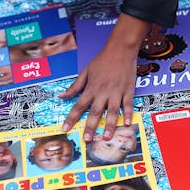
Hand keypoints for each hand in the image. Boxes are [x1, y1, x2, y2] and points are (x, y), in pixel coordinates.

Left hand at [59, 14, 150, 141]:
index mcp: (91, 88)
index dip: (71, 118)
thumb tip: (62, 96)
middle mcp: (103, 92)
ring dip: (109, 125)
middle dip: (90, 127)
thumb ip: (75, 86)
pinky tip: (127, 124)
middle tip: (87, 139)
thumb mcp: (85, 71)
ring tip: (106, 137)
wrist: (120, 49)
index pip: (78, 106)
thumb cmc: (102, 60)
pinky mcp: (128, 91)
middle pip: (95, 112)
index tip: (65, 128)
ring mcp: (116, 92)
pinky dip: (128, 114)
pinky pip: (128, 105)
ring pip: (112, 112)